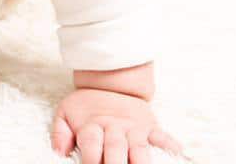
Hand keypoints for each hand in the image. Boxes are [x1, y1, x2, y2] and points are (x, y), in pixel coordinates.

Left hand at [51, 87, 183, 162]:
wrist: (110, 80)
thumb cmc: (87, 104)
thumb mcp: (66, 112)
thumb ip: (60, 132)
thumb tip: (59, 152)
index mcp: (92, 125)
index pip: (90, 145)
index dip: (90, 161)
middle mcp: (114, 128)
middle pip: (115, 149)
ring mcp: (134, 127)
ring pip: (139, 148)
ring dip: (141, 163)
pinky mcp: (150, 126)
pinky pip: (162, 136)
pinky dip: (169, 144)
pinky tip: (177, 152)